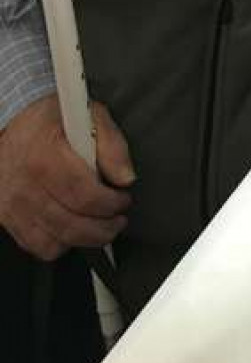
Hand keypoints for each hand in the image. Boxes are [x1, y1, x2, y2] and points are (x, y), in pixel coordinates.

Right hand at [0, 93, 133, 259]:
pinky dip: (62, 244)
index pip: (83, 194)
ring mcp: (13, 205)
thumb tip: (126, 177)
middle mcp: (25, 184)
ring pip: (57, 241)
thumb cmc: (53, 120)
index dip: (110, 202)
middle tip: (118, 217)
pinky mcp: (7, 219)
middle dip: (105, 227)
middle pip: (72, 224)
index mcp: (45, 154)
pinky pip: (39, 246)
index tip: (123, 198)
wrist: (14, 125)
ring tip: (101, 224)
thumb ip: (113, 144)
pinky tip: (75, 228)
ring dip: (87, 239)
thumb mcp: (90, 116)